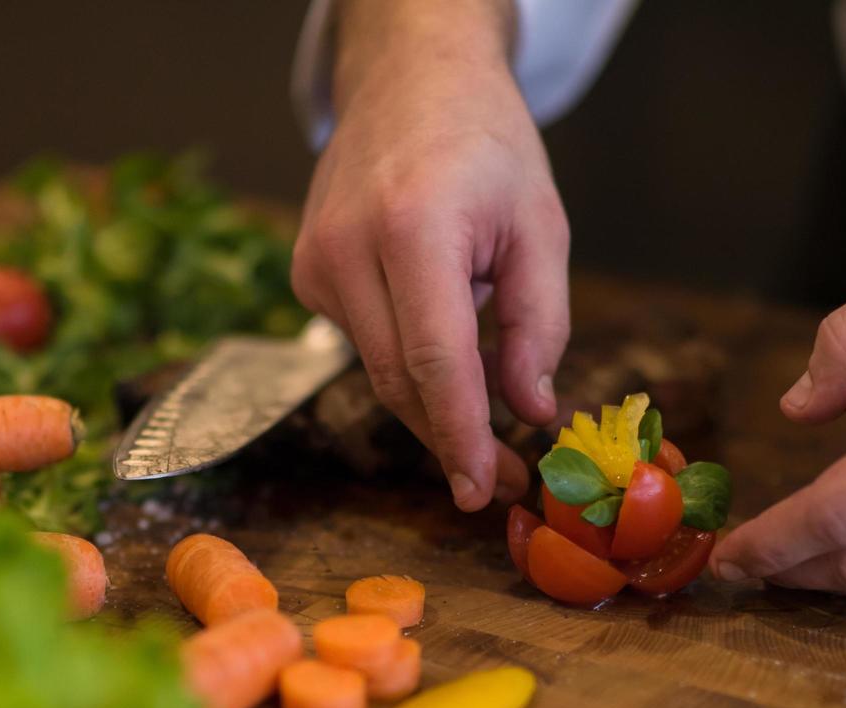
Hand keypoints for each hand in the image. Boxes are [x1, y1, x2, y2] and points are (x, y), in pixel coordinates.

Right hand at [291, 0, 569, 510]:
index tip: (482, 491)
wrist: (410, 79)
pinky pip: (363, 344)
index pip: (434, 359)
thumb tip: (530, 411)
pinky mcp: (306, 273)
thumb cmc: (486, 145)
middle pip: (400, 380)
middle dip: (454, 439)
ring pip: (378, 372)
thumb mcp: (540, 227)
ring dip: (433, 407)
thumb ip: (537, 325)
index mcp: (413, 228)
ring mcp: (316, 262)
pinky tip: (445, 342)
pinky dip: (408, 362)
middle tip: (508, 479)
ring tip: (490, 433)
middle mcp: (348, 249)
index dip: (460, 435)